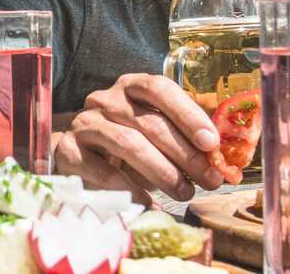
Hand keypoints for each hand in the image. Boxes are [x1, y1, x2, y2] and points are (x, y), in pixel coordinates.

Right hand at [51, 74, 222, 201]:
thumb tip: (219, 158)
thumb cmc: (123, 139)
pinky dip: (130, 188)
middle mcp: (105, 99)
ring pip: (128, 144)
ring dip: (162, 172)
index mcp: (130, 87)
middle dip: (185, 154)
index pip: (159, 88)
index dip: (187, 113)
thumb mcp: (152, 130)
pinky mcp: (69, 151)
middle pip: (149, 122)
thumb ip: (182, 137)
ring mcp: (85, 124)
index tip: (211, 142)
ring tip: (184, 192)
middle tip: (208, 179)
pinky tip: (149, 202)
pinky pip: (103, 171)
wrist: (73, 151)